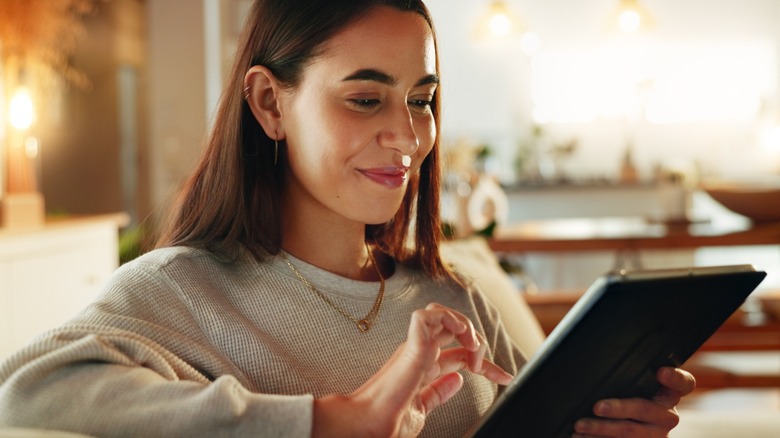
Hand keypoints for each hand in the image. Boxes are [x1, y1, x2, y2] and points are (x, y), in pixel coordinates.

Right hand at [312, 303, 513, 437]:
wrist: (367, 427)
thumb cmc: (386, 423)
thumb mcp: (421, 410)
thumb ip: (437, 393)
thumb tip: (457, 380)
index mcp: (423, 366)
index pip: (460, 353)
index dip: (487, 363)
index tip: (506, 377)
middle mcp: (419, 352)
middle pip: (454, 328)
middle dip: (479, 341)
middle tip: (487, 369)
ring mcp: (414, 347)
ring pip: (442, 313)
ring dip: (464, 325)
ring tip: (473, 348)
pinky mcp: (411, 346)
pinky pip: (428, 316)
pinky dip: (449, 319)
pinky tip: (461, 336)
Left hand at [572, 367, 696, 437]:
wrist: (632, 425)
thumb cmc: (626, 393)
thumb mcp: (632, 383)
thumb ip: (627, 373)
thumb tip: (596, 358)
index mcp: (669, 394)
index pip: (683, 383)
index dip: (675, 378)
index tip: (660, 372)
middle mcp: (666, 415)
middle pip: (645, 409)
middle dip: (619, 408)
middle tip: (597, 406)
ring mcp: (655, 435)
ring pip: (629, 432)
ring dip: (601, 429)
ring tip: (580, 425)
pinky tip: (580, 437)